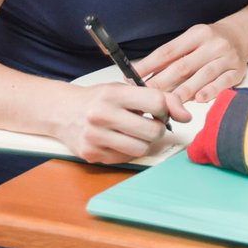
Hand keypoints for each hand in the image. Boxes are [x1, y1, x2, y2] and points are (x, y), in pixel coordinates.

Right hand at [58, 82, 191, 163]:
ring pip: (142, 148)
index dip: (166, 109)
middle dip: (158, 129)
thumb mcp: (125, 89)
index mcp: (113, 94)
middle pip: (153, 131)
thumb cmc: (98, 99)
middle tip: (150, 124)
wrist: (61, 111)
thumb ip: (158, 98)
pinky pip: (126, 158)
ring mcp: (94, 137)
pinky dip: (128, 150)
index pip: (157, 102)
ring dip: (144, 142)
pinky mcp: (91, 154)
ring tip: (134, 132)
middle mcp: (101, 115)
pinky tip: (119, 139)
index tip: (162, 111)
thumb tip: (186, 116)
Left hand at [137, 20, 247, 102]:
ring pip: (203, 75)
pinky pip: (223, 82)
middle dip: (162, 82)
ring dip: (184, 90)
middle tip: (146, 95)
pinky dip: (211, 91)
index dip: (149, 65)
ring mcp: (227, 57)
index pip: (168, 51)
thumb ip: (171, 56)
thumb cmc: (210, 41)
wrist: (242, 35)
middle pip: (184, 65)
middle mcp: (212, 44)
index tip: (133, 77)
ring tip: (169, 103)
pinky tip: (199, 99)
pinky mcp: (238, 71)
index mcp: (196, 34)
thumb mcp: (191, 40)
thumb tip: (143, 74)